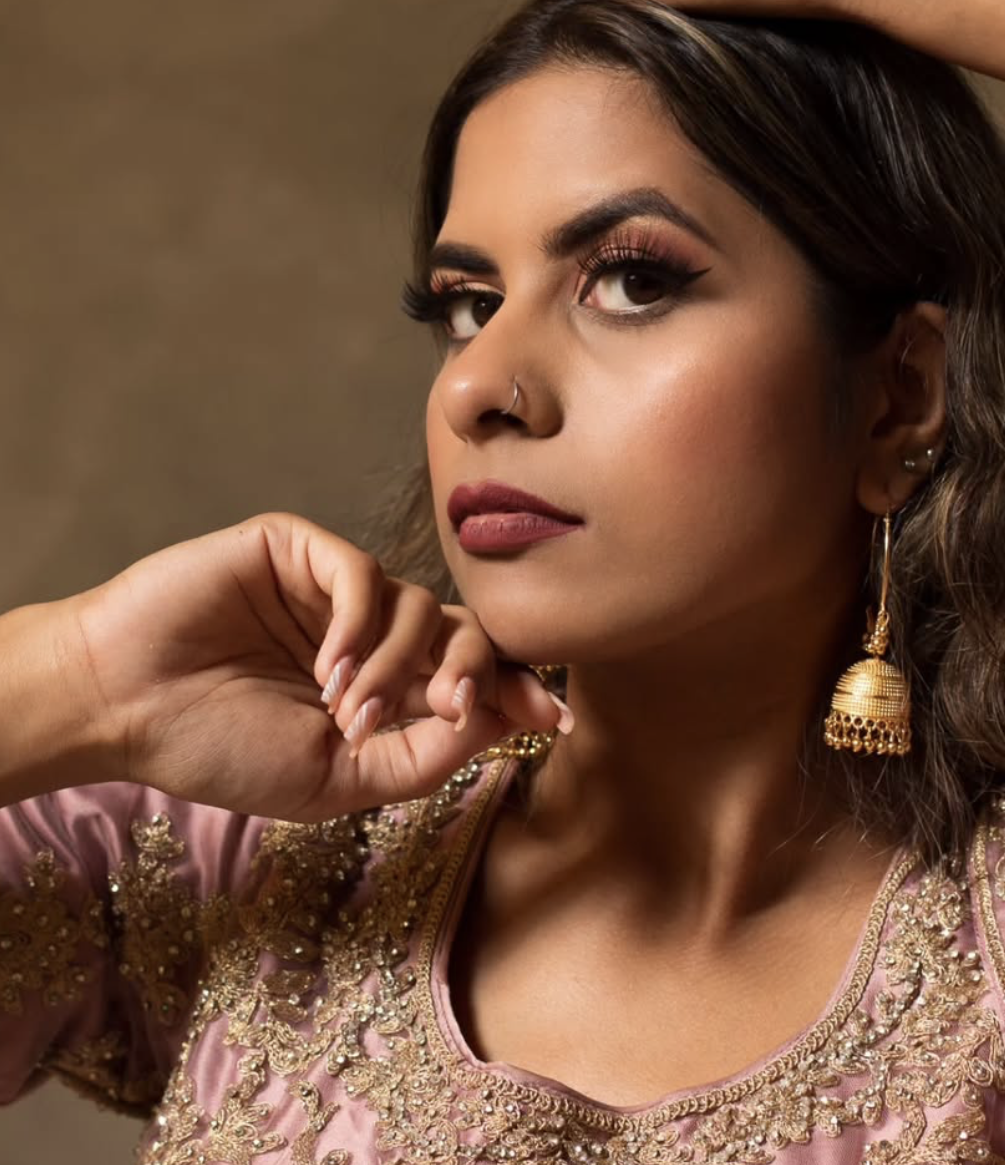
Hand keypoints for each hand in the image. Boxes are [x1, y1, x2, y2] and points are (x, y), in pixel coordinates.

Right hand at [65, 514, 566, 820]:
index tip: (553, 718)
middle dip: (473, 670)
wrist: (125, 707)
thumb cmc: (220, 746)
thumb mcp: (334, 780)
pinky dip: (360, 622)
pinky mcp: (298, 549)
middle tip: (451, 706)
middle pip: (460, 629)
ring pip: (415, 603)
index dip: (513, 690)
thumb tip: (495, 725)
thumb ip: (417, 758)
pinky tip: (328, 668)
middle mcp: (366, 628)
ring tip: (344, 710)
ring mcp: (333, 587)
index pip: (468, 674)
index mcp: (380, 683)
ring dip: (395, 664)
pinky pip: (363, 570)